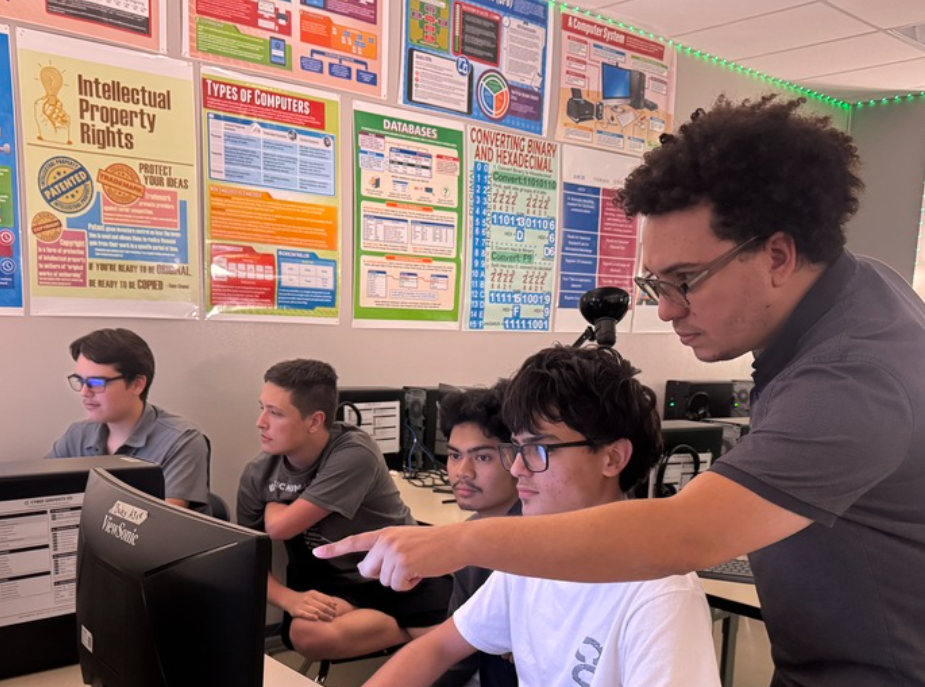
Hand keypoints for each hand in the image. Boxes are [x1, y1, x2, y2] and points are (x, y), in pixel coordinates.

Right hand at [285, 589, 338, 621]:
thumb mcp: (313, 595)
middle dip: (329, 612)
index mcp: (313, 593)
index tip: (336, 611)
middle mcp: (308, 598)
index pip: (325, 599)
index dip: (332, 606)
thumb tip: (335, 604)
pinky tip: (316, 619)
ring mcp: (302, 605)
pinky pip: (304, 614)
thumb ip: (324, 598)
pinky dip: (310, 616)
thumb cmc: (304, 598)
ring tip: (330, 619)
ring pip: (315, 610)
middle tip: (334, 617)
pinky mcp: (296, 611)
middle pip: (321, 606)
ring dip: (323, 616)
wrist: (289, 599)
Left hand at [314, 524, 467, 590]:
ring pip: (384, 581)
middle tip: (406, 566)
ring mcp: (393, 552)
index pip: (354, 541)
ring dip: (401, 580)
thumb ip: (384, 552)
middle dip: (384, 575)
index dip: (334, 549)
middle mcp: (386, 540)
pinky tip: (421, 571)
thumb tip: (364, 570)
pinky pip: (397, 586)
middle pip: (368, 571)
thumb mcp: (405, 541)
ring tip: (418, 565)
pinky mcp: (403, 564)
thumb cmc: (434, 543)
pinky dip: (410, 584)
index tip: (316, 553)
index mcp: (385, 533)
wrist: (456, 541)